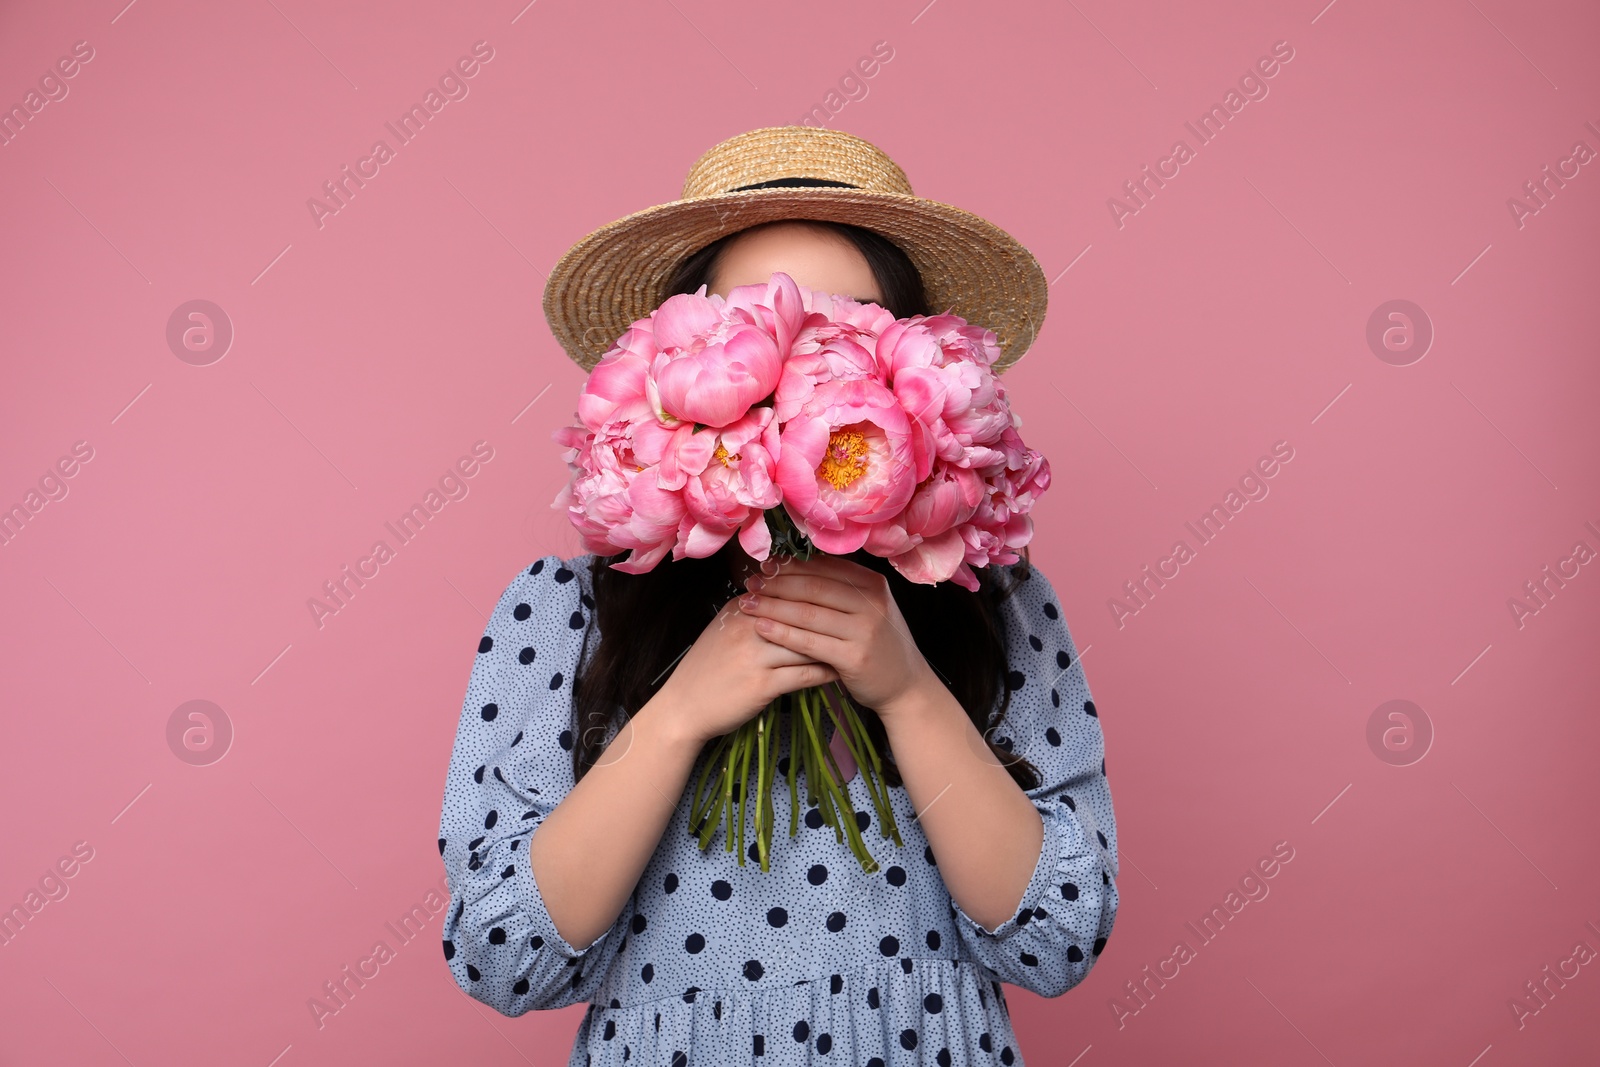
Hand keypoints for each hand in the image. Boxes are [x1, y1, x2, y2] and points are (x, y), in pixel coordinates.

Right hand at [652, 594, 840, 746]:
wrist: (682, 707)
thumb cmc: (706, 669)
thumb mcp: (724, 630)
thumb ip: (753, 612)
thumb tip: (788, 597)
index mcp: (739, 609)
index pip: (788, 591)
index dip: (818, 592)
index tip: (844, 595)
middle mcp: (747, 627)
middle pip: (801, 614)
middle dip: (832, 616)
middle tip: (859, 618)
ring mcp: (754, 656)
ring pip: (807, 644)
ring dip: (834, 645)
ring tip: (856, 645)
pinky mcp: (761, 686)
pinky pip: (804, 675)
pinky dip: (825, 673)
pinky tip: (841, 672)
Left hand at [734, 554, 939, 715]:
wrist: (905, 685)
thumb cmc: (878, 645)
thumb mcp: (868, 609)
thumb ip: (841, 589)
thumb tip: (796, 566)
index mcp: (873, 584)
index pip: (825, 567)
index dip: (792, 565)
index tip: (766, 565)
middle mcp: (872, 603)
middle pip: (814, 587)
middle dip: (777, 583)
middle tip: (751, 583)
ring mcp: (865, 631)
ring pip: (808, 613)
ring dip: (773, 606)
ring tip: (747, 603)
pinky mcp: (854, 658)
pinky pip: (809, 642)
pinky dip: (782, 633)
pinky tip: (761, 627)